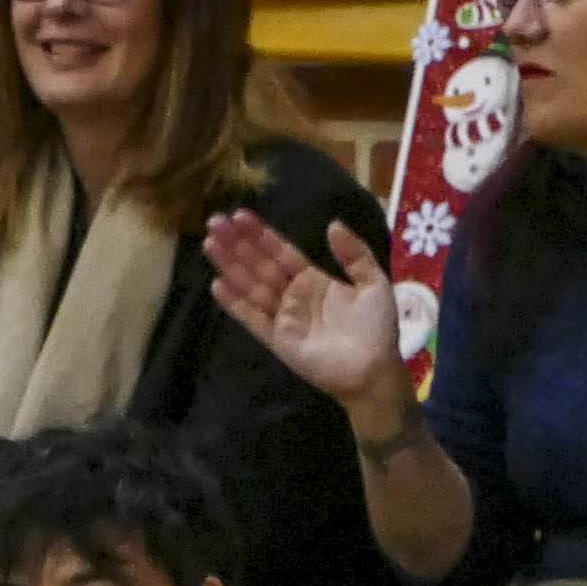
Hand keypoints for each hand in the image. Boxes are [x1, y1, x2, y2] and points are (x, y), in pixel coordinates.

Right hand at [204, 209, 412, 413]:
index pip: (281, 252)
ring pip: (251, 286)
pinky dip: (235, 303)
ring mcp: (283, 317)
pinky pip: (252, 318)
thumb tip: (332, 224)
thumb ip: (354, 254)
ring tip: (210, 244)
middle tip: (214, 221)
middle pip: (260, 264)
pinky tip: (217, 284)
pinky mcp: (277, 339)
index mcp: (313, 279)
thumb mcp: (373, 282)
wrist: (374, 370)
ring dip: (230, 265)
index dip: (261, 234)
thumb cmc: (377, 328)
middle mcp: (293, 295)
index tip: (240, 215)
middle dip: (237, 244)